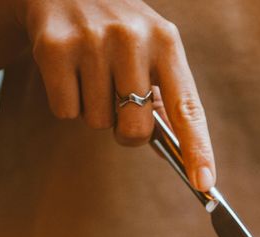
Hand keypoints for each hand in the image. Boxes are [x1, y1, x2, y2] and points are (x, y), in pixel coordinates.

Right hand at [14, 0, 215, 188]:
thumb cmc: (119, 31)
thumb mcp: (152, 49)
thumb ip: (166, 95)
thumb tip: (180, 152)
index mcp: (167, 42)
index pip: (187, 107)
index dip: (198, 149)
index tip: (204, 182)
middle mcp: (133, 39)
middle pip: (134, 129)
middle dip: (127, 130)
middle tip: (118, 102)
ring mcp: (92, 41)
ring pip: (97, 123)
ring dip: (94, 109)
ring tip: (92, 72)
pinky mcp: (55, 48)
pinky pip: (66, 111)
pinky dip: (67, 102)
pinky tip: (70, 70)